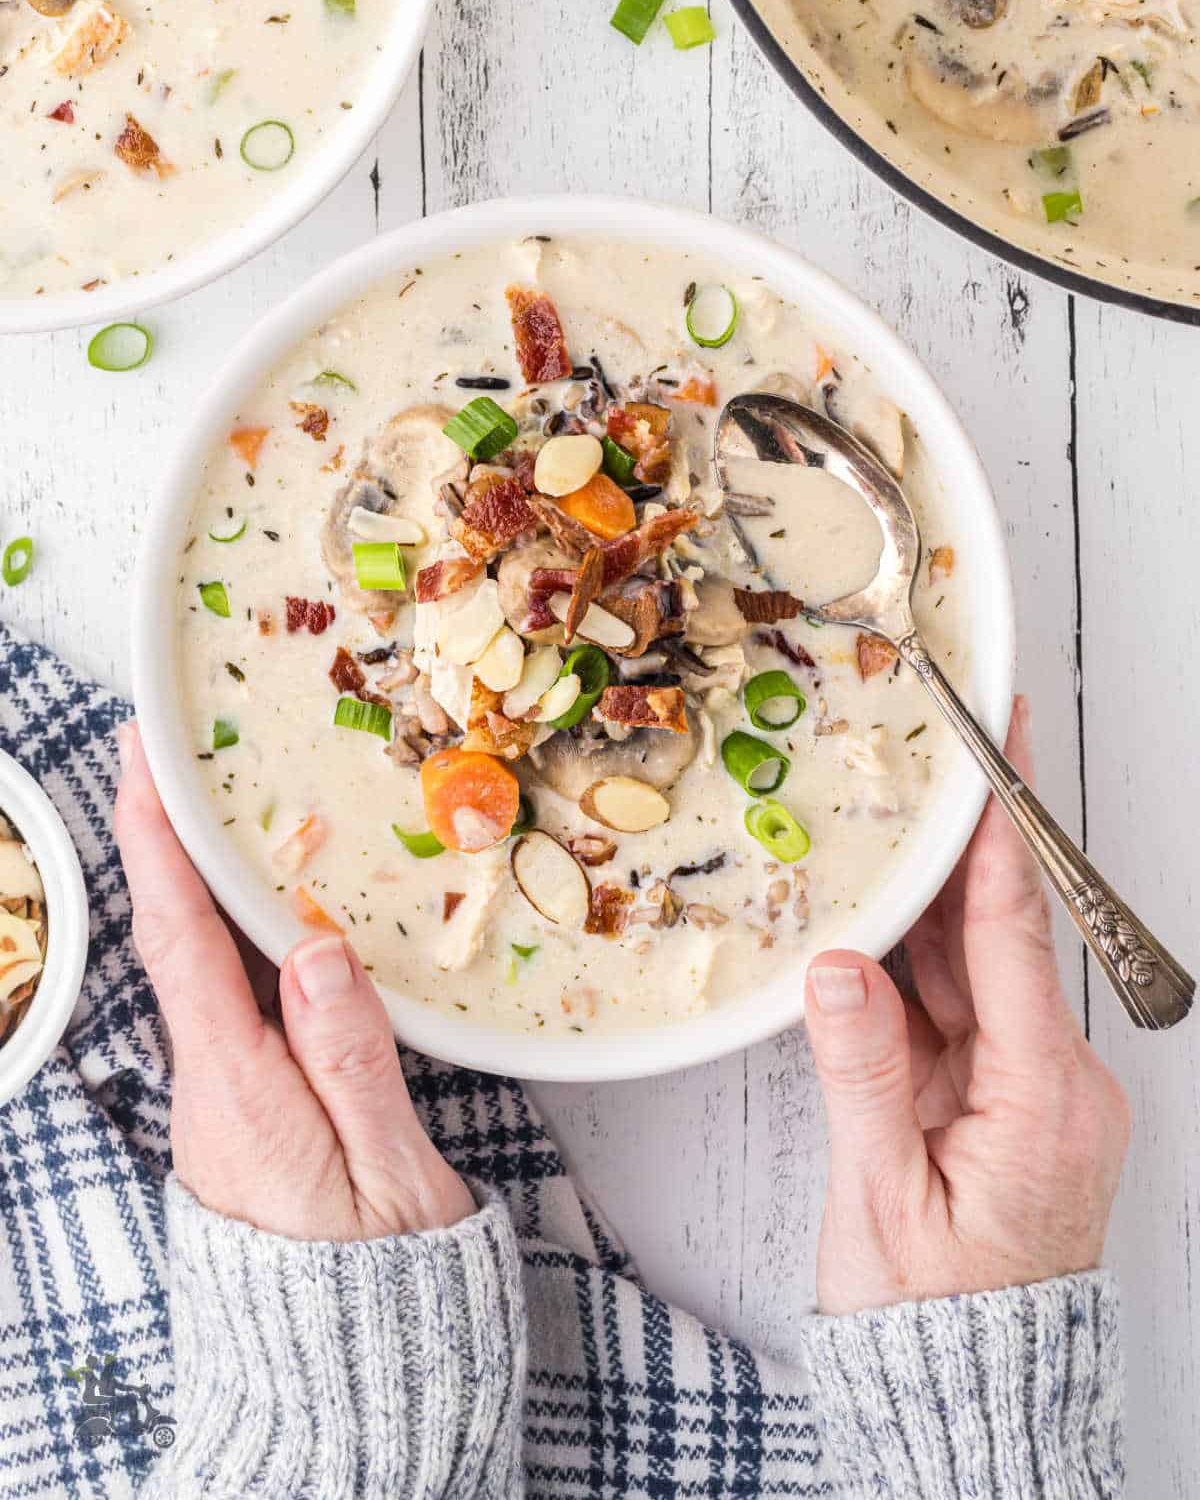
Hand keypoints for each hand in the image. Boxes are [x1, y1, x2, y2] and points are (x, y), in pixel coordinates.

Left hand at [114, 720, 473, 1241]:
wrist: (353, 1385)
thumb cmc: (382, 1287)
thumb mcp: (388, 1176)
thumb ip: (352, 1061)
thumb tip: (316, 950)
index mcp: (240, 1094)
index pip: (181, 945)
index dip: (158, 845)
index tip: (142, 762)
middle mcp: (213, 1088)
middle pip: (176, 941)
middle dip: (164, 839)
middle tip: (169, 750)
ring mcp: (224, 1100)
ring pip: (201, 969)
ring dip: (198, 881)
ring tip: (217, 798)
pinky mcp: (248, 1112)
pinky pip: (229, 1000)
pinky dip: (231, 935)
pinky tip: (260, 903)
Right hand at [805, 697, 1130, 1314]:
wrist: (966, 1399)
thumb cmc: (932, 1319)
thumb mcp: (883, 1202)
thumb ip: (862, 1076)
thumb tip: (836, 967)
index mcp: (1045, 1100)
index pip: (1019, 936)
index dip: (1005, 834)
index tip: (1004, 752)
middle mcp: (1055, 1083)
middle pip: (997, 938)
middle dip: (959, 848)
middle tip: (935, 758)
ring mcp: (1031, 1091)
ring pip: (971, 970)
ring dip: (925, 906)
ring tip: (888, 824)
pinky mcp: (1002, 1103)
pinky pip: (955, 1011)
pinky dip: (912, 968)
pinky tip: (875, 919)